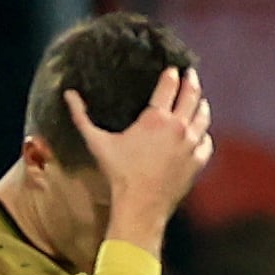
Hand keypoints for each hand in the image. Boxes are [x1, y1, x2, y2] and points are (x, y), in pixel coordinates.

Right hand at [72, 64, 214, 242]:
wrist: (141, 206)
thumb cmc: (118, 174)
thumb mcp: (97, 142)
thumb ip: (81, 116)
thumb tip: (68, 94)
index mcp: (156, 118)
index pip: (169, 85)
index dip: (172, 74)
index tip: (172, 69)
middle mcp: (178, 126)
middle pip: (192, 94)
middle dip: (191, 80)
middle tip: (190, 73)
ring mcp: (191, 144)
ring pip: (203, 116)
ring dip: (201, 104)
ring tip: (199, 99)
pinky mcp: (197, 161)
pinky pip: (206, 141)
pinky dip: (203, 133)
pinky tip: (200, 132)